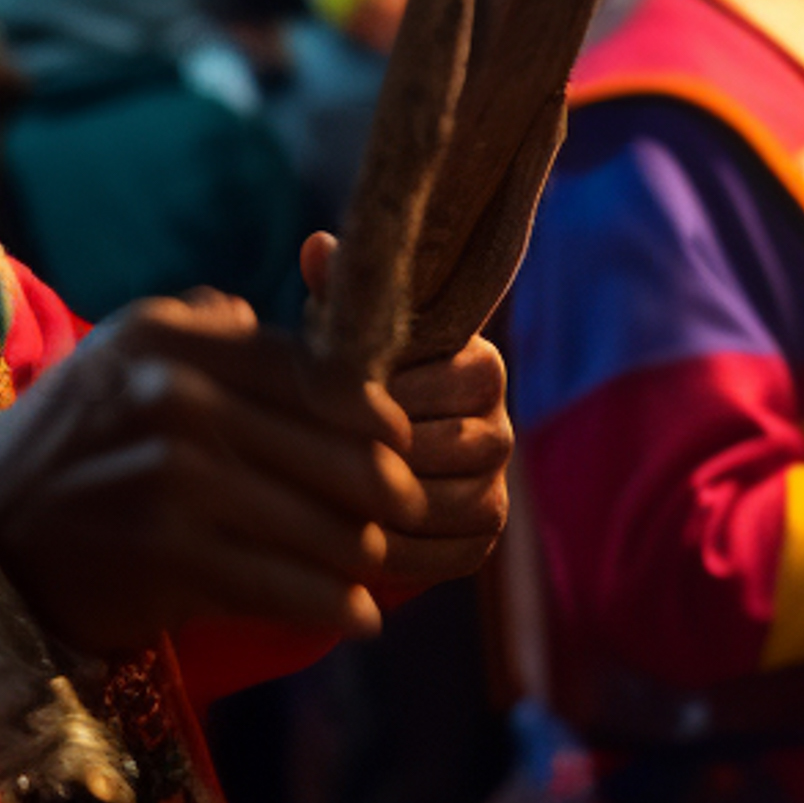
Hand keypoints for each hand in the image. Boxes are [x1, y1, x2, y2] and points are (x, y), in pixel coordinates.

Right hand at [0, 291, 425, 654]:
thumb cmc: (64, 456)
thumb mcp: (117, 362)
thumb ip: (202, 332)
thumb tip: (279, 324)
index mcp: (168, 337)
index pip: (311, 368)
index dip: (372, 413)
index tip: (399, 441)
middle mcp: (172, 394)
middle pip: (333, 448)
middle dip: (385, 490)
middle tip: (406, 515)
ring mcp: (171, 476)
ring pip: (321, 522)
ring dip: (362, 554)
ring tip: (376, 568)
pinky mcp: (168, 556)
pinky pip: (285, 585)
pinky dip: (332, 606)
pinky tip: (357, 617)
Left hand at [299, 232, 514, 590]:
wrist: (351, 472)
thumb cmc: (342, 389)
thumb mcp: (334, 343)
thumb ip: (336, 298)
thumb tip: (319, 247)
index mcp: (478, 366)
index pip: (450, 379)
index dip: (385, 393)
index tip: (323, 397)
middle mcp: (499, 427)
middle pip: (446, 445)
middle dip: (374, 453)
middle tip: (304, 457)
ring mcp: (495, 488)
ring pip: (441, 501)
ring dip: (378, 508)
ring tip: (310, 500)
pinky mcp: (481, 540)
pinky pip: (444, 554)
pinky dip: (392, 555)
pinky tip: (337, 547)